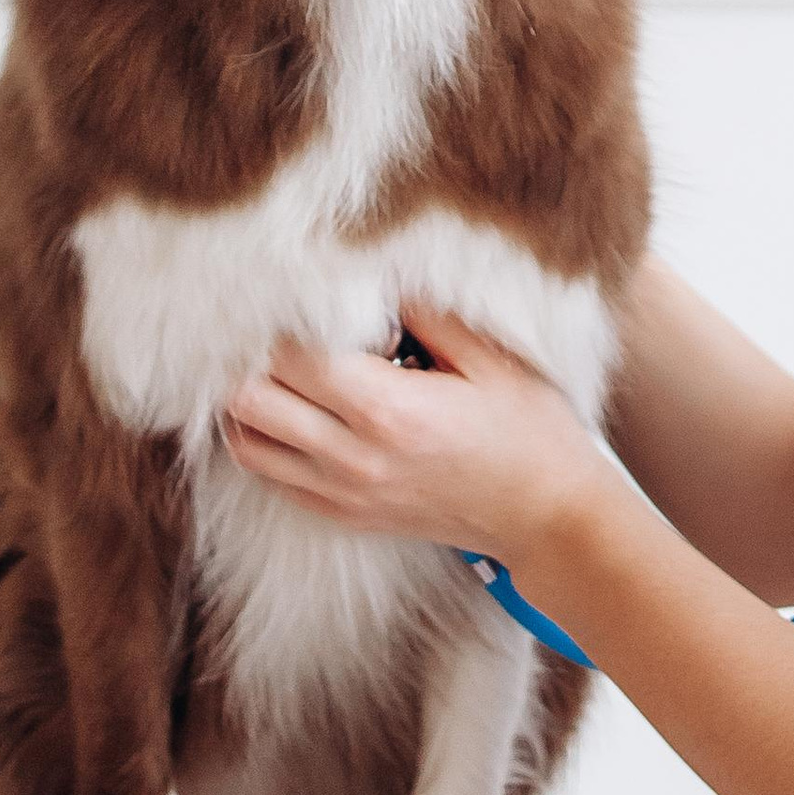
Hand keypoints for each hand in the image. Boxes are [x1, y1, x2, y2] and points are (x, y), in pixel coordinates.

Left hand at [221, 310, 605, 563]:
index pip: (291, 356)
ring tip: (275, 370)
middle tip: (275, 328)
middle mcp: (353, 456)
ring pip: (247, 444)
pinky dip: (264, 441)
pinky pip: (273, 477)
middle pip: (249, 400)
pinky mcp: (345, 514)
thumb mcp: (491, 358)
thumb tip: (376, 279)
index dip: (280, 319)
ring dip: (249, 402)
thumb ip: (427, 313)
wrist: (546, 515)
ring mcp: (344, 492)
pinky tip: (290, 412)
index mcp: (388, 410)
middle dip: (252, 358)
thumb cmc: (529, 430)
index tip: (292, 294)